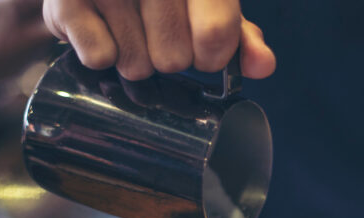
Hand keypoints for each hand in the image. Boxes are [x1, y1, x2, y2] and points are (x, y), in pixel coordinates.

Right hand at [42, 0, 275, 79]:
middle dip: (168, 58)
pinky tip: (102, 26)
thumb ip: (239, 35)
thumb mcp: (207, 6)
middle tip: (158, 33)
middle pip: (173, 59)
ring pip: (136, 65)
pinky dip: (103, 53)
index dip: (213, 55)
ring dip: (135, 59)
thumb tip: (263, 65)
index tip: (206, 50)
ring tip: (129, 29)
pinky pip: (100, 58)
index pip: (216, 34)